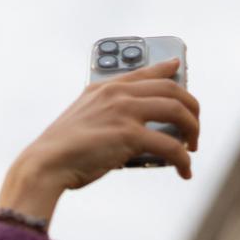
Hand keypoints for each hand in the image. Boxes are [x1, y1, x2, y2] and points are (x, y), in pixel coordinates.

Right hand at [0, 59, 199, 226]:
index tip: (179, 68)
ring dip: (192, 131)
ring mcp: (124, 112)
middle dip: (191, 110)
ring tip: (192, 148)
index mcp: (105, 88)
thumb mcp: (82, 120)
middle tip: (193, 130)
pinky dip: (183, 160)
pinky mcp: (129, 135)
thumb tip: (133, 137)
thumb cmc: (63, 151)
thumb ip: (105, 116)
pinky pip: (171, 146)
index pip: (145, 72)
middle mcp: (118, 94)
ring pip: (178, 112)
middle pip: (172, 91)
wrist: (46, 164)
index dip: (167, 69)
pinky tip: (185, 171)